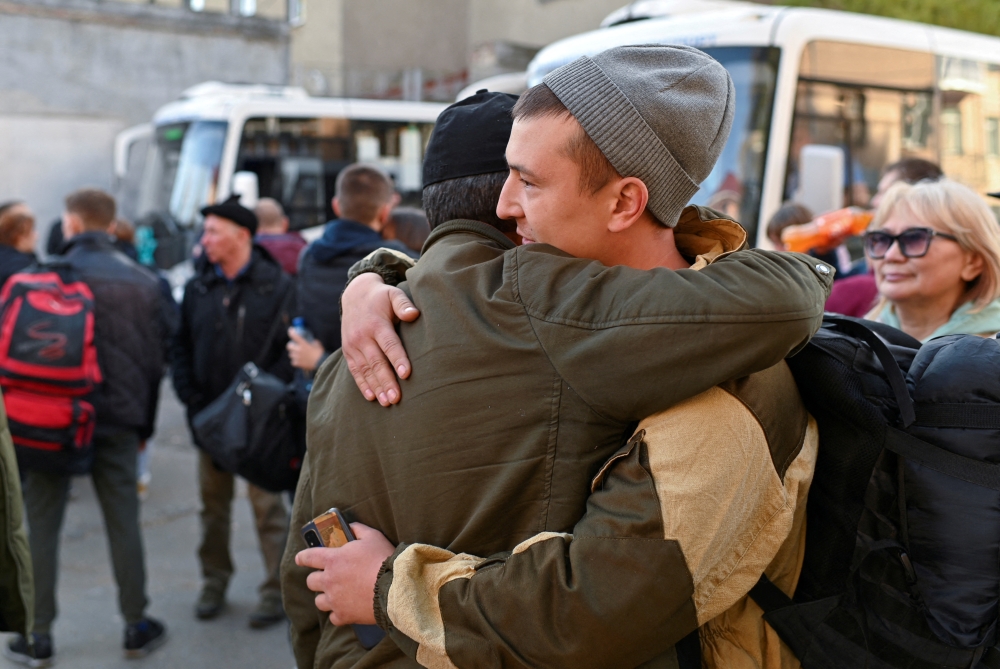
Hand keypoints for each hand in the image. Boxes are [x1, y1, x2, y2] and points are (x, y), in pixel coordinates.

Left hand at [287, 329, 325, 371]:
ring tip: (297, 354)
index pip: (294, 336)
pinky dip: (295, 361)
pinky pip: (293, 361)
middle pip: (289, 346)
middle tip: (294, 345)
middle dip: (291, 345)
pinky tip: (299, 361)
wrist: (321, 363)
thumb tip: (313, 341)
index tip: (290, 330)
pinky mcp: (297, 364)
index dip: (291, 332)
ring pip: (290, 354)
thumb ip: (313, 342)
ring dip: (293, 353)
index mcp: (303, 344)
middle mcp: (298, 350)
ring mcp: (297, 357)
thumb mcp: (318, 344)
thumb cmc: (320, 353)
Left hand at [295, 523, 395, 625]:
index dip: (302, 557)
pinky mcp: (343, 615)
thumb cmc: (383, 559)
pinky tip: (346, 609)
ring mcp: (335, 600)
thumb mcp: (373, 537)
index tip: (299, 559)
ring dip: (325, 597)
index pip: (308, 557)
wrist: (395, 587)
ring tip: (336, 595)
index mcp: (333, 559)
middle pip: (311, 581)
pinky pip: (333, 617)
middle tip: (328, 578)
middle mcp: (329, 580)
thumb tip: (350, 526)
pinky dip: (338, 613)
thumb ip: (358, 529)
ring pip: (319, 601)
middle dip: (317, 579)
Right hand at [341, 273, 419, 405]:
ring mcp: (353, 345)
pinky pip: (355, 371)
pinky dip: (363, 385)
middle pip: (376, 362)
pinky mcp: (348, 351)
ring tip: (387, 402)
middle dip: (386, 381)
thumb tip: (414, 314)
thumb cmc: (381, 297)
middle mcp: (362, 336)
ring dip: (376, 387)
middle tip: (397, 398)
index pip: (389, 344)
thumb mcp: (393, 294)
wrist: (354, 295)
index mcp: (376, 324)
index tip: (406, 374)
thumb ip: (403, 304)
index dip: (398, 359)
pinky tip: (371, 397)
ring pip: (365, 370)